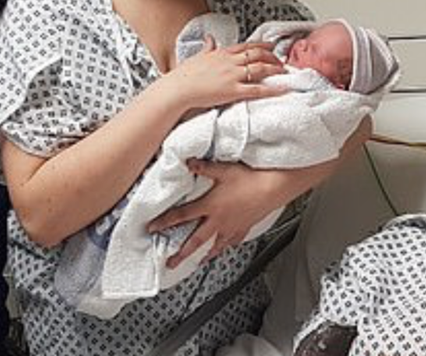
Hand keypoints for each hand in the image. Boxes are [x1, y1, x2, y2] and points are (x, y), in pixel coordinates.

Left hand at [147, 159, 299, 267]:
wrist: (272, 188)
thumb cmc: (250, 179)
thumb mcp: (223, 170)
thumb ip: (203, 167)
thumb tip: (188, 162)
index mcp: (209, 206)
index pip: (181, 216)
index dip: (164, 222)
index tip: (152, 229)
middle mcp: (218, 220)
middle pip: (194, 240)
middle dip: (180, 253)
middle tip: (171, 263)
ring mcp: (231, 227)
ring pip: (214, 245)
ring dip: (204, 255)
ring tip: (198, 262)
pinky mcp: (244, 227)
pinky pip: (233, 241)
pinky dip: (226, 246)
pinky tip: (225, 247)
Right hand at [157, 38, 287, 111]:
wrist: (178, 89)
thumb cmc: (184, 76)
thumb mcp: (197, 57)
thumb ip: (207, 47)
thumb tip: (209, 38)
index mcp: (222, 53)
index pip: (246, 45)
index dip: (261, 45)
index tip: (271, 46)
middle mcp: (230, 61)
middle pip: (257, 55)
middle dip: (272, 57)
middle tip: (281, 61)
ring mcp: (233, 75)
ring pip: (260, 69)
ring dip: (275, 69)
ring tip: (285, 72)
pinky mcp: (233, 90)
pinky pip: (257, 89)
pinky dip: (272, 89)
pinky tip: (282, 89)